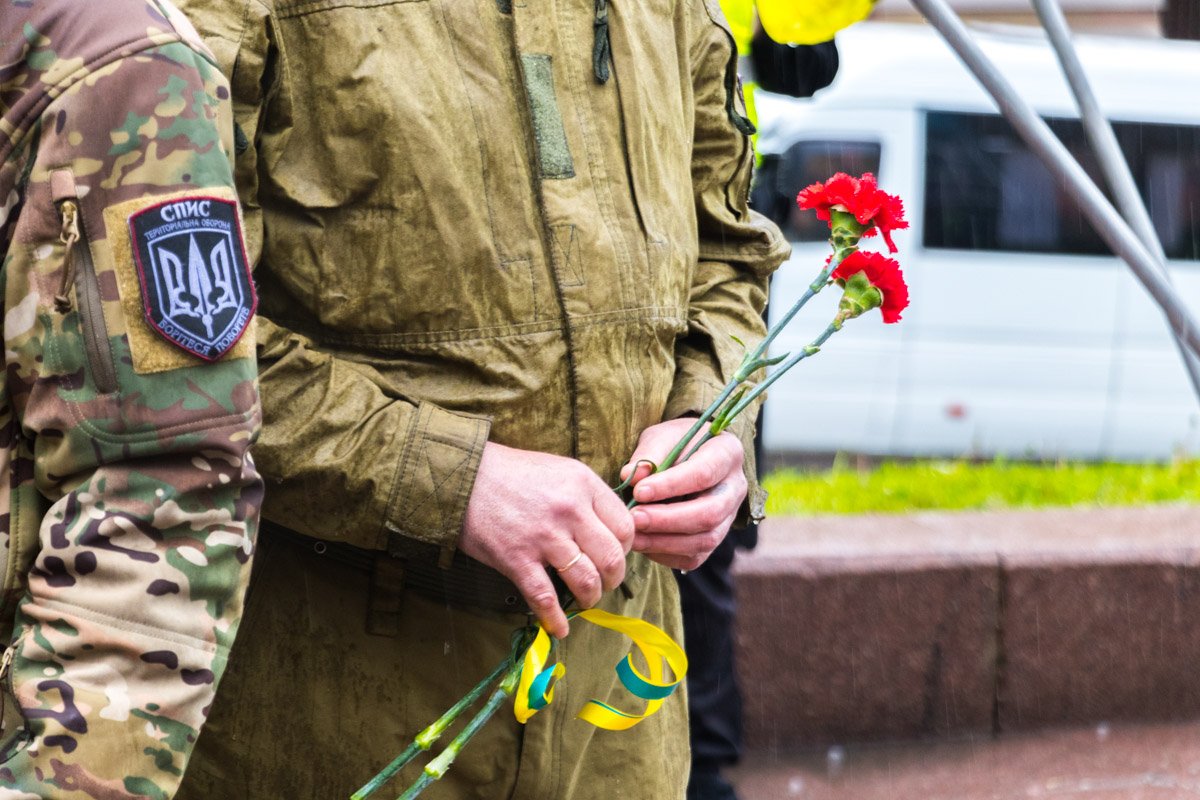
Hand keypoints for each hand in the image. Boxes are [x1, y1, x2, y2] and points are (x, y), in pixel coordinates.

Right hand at [460, 442, 634, 637]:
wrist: (463, 475)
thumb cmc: (512, 473)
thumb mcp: (560, 470)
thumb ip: (587, 496)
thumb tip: (608, 529)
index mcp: (583, 484)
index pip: (625, 527)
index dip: (626, 548)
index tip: (616, 555)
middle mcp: (569, 510)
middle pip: (612, 558)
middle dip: (613, 579)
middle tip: (604, 583)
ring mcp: (544, 536)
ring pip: (586, 581)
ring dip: (590, 598)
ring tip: (584, 599)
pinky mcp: (517, 558)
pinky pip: (545, 598)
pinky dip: (556, 619)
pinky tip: (559, 628)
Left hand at [620, 418, 746, 571]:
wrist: (688, 458)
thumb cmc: (674, 444)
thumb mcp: (661, 437)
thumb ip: (649, 454)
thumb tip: (631, 476)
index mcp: (728, 453)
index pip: (704, 473)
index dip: (671, 485)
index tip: (639, 491)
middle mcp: (735, 487)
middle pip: (710, 513)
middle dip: (668, 520)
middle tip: (634, 518)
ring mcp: (729, 517)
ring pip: (705, 540)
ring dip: (665, 542)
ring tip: (633, 535)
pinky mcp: (715, 538)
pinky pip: (695, 556)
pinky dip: (666, 554)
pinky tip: (643, 543)